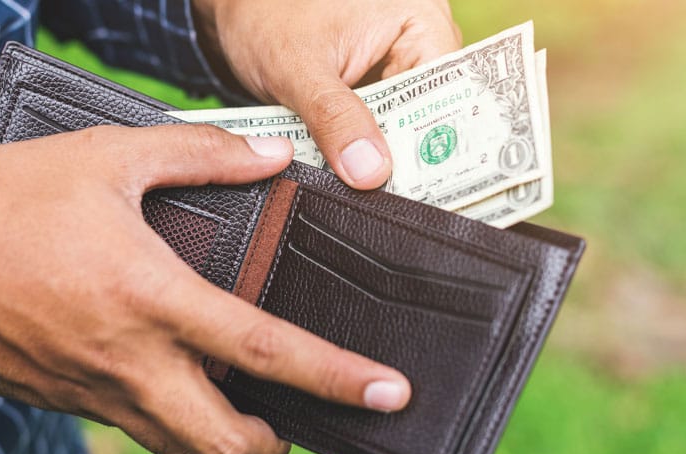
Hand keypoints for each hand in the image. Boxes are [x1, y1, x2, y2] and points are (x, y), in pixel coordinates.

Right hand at [0, 125, 411, 453]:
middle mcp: (128, 362)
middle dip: (274, 443)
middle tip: (291, 413)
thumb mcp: (108, 157)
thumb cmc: (4, 198)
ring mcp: (90, 392)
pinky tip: (162, 374)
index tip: (389, 393)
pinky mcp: (59, 400)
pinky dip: (165, 420)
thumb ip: (199, 155)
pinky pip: (129, 430)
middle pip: (227, 447)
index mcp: (152, 298)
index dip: (337, 378)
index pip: (266, 352)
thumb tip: (268, 159)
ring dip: (220, 441)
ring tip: (236, 401)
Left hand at [193, 0, 461, 188]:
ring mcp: (398, 65)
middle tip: (401, 202)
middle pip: (434, 111)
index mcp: (419, 16)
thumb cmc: (265, 15)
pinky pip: (381, 126)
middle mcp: (419, 38)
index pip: (451, 88)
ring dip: (388, 158)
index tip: (432, 186)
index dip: (443, 138)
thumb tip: (371, 172)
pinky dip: (366, 150)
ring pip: (406, 125)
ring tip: (380, 197)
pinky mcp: (374, 87)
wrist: (234, 10)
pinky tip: (358, 179)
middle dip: (414, 156)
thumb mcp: (298, 67)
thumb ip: (333, 117)